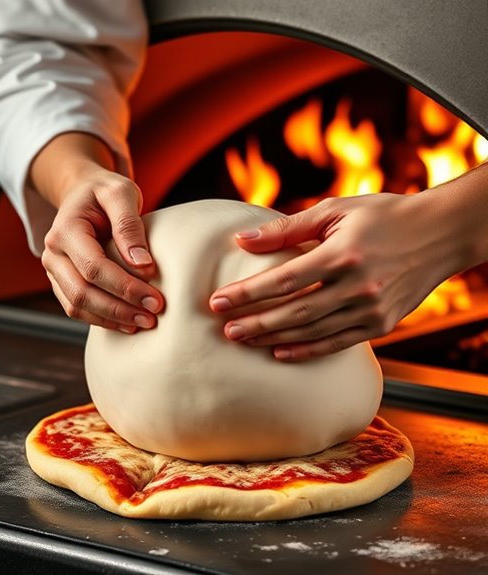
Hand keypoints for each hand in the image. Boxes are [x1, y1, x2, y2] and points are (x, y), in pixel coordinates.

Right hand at [41, 168, 163, 332]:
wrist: (82, 194)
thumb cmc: (103, 191)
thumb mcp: (121, 192)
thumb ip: (130, 225)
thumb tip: (142, 264)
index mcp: (65, 229)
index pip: (93, 267)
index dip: (124, 286)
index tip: (154, 298)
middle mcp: (52, 252)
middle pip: (82, 292)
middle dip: (119, 308)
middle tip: (152, 317)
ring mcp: (53, 270)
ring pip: (76, 306)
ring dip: (110, 319)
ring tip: (142, 323)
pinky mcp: (61, 282)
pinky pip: (76, 308)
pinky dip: (101, 319)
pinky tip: (126, 323)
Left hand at [209, 193, 461, 360]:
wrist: (444, 233)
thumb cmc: (382, 215)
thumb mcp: (335, 210)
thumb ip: (287, 228)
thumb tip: (241, 240)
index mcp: (343, 253)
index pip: (284, 279)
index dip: (247, 293)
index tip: (217, 302)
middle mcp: (359, 285)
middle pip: (295, 312)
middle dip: (255, 322)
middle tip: (225, 330)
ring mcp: (373, 309)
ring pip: (313, 331)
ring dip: (273, 338)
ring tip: (243, 339)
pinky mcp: (383, 324)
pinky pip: (337, 343)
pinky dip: (307, 350)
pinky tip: (279, 351)